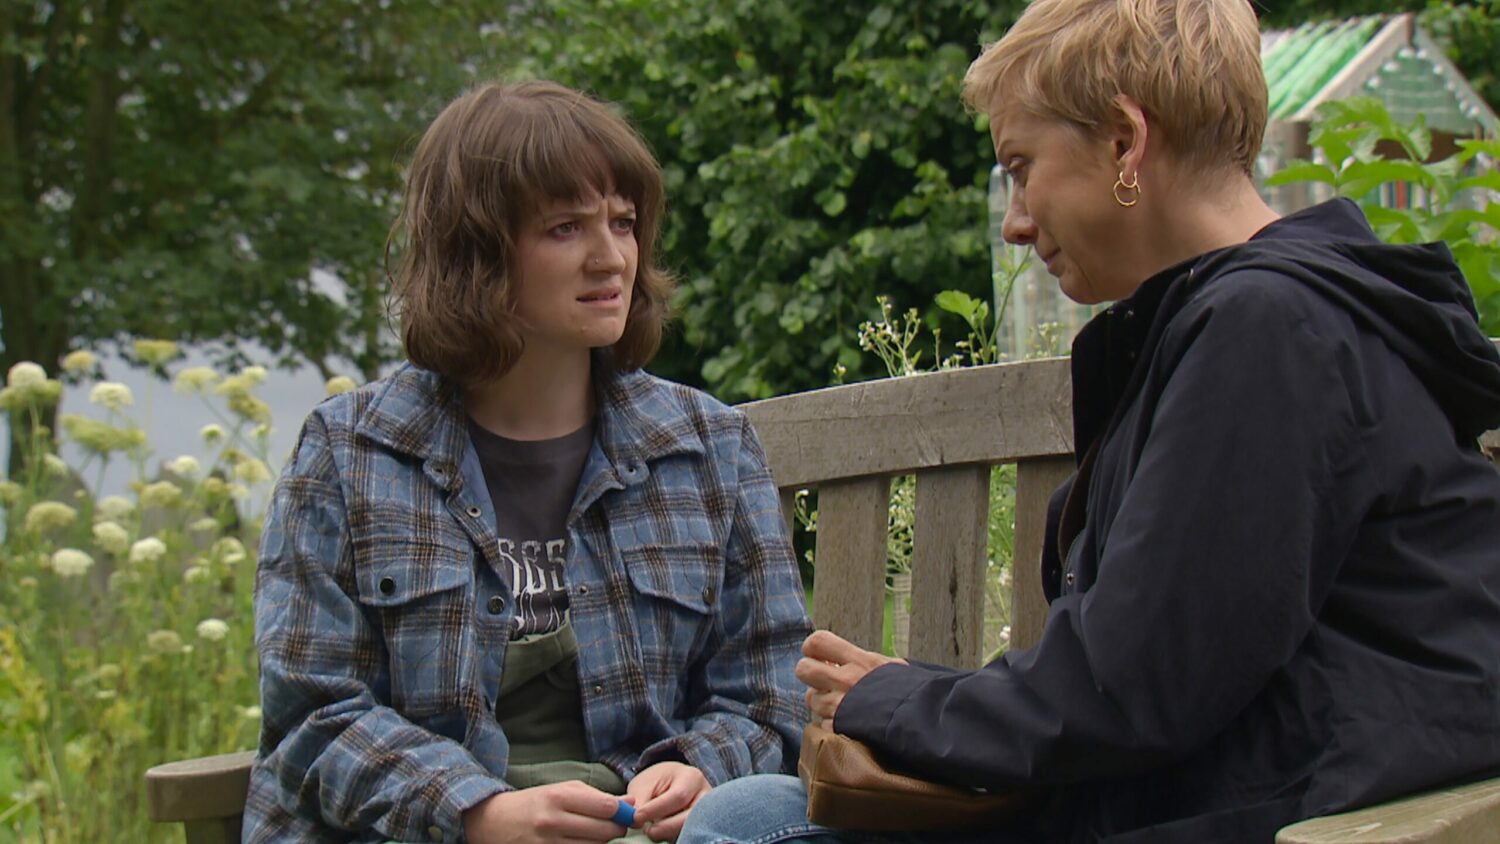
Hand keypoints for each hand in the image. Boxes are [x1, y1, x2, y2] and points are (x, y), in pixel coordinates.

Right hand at [462, 780, 627, 843]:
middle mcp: (553, 821)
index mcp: (559, 797)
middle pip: (603, 831)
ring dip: (602, 842)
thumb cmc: (535, 802)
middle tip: (616, 827)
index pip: (606, 807)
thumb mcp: (562, 790)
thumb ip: (596, 796)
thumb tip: (630, 802)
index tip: (627, 814)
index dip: (623, 812)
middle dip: (616, 830)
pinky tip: (582, 843)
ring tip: (596, 834)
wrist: (494, 821)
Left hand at [628, 761, 710, 841]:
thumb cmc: (657, 782)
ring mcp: (706, 814)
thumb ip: (639, 800)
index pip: (678, 796)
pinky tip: (662, 835)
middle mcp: (705, 796)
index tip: (636, 818)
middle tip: (647, 831)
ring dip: (669, 835)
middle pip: (689, 817)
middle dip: (665, 828)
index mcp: (692, 777)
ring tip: (652, 831)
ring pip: (691, 831)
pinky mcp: (701, 827)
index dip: (656, 810)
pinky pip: (690, 837)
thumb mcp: (645, 784)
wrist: (670, 784)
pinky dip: (673, 838)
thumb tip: (634, 821)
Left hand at [795, 629, 905, 721]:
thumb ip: (870, 662)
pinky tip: (847, 724)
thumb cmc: (915, 692)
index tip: (821, 656)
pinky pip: (822, 725)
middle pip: (803, 669)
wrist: (924, 720)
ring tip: (841, 705)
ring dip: (821, 703)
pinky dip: (831, 725)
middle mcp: (844, 680)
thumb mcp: (894, 667)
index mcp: (859, 660)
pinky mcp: (840, 728)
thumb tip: (855, 657)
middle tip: (824, 681)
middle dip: (810, 675)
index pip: (818, 641)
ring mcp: (840, 706)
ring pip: (811, 700)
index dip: (812, 648)